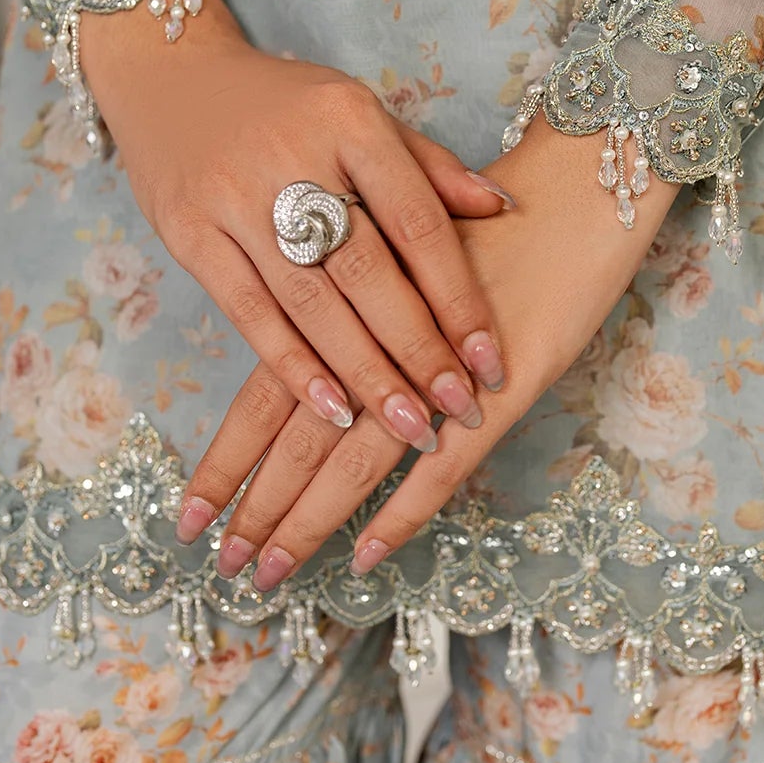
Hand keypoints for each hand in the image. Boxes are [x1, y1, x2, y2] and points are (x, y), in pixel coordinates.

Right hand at [80, 0, 511, 517]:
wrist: (172, 76)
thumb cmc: (286, 104)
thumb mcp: (360, 111)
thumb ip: (427, 165)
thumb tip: (501, 209)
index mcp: (350, 119)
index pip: (417, 221)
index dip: (458, 296)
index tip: (490, 358)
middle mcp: (294, 155)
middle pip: (368, 270)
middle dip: (418, 350)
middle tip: (458, 409)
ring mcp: (234, 196)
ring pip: (311, 302)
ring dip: (364, 373)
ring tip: (407, 426)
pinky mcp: (188, 232)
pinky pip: (249, 312)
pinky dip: (293, 366)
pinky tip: (332, 407)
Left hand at [177, 115, 678, 590]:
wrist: (576, 189)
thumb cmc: (489, 214)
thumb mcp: (402, 247)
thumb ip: (354, 300)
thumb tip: (312, 361)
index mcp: (345, 301)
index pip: (266, 393)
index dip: (225, 459)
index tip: (186, 516)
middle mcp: (377, 339)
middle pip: (298, 435)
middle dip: (255, 507)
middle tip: (220, 567)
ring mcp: (436, 369)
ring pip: (352, 459)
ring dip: (306, 520)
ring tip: (268, 573)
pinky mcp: (496, 391)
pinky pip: (439, 467)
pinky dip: (399, 514)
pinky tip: (364, 555)